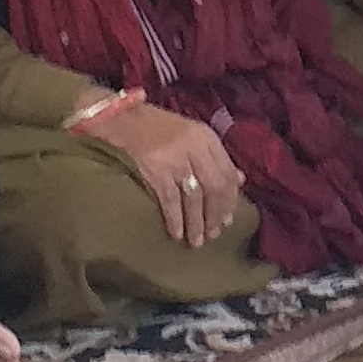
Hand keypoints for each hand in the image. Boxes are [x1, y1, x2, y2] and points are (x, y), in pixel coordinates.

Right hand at [78, 97, 244, 249]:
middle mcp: (195, 148)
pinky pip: (171, 201)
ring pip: (195, 198)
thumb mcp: (193, 135)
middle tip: (213, 235)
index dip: (230, 200)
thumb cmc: (158, 128)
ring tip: (197, 242)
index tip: (228, 220)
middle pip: (214, 188)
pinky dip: (176, 219)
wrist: (122, 119)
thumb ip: (215, 156)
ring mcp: (175, 159)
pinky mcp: (156, 171)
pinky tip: (177, 234)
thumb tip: (240, 179)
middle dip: (215, 215)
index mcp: (206, 138)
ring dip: (197, 223)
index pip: (227, 173)